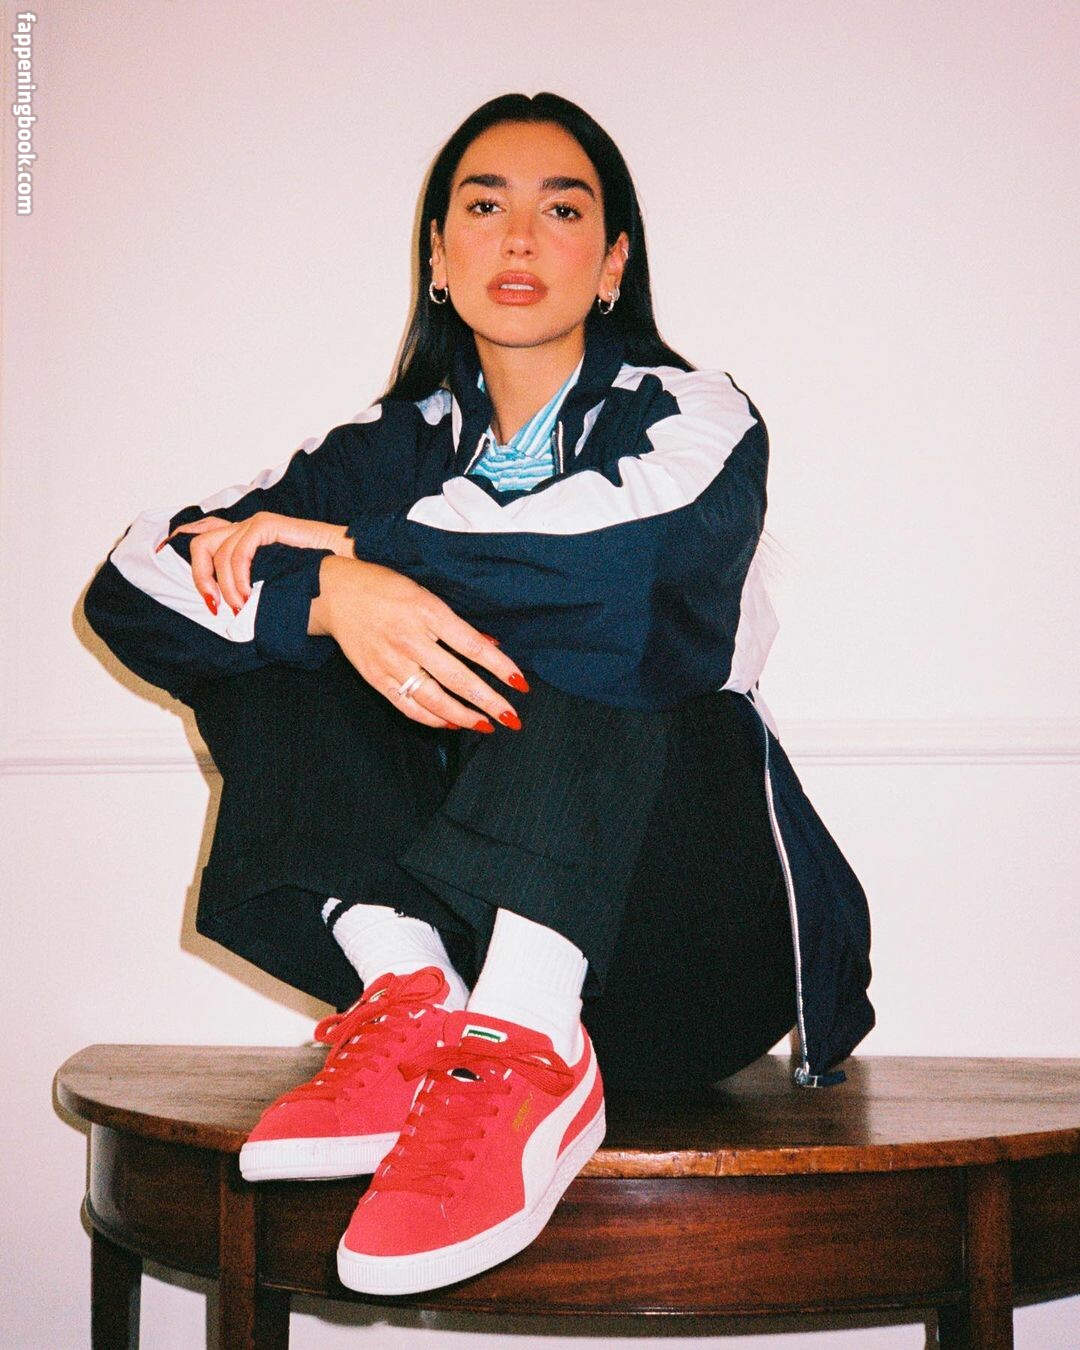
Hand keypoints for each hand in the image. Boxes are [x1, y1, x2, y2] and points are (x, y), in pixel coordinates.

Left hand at [156, 512, 352, 615]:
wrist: (348, 574)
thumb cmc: (316, 584)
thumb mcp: (271, 590)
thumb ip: (247, 592)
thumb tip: (224, 612)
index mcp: (245, 540)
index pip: (201, 534)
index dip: (177, 545)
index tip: (159, 559)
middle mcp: (246, 528)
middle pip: (199, 542)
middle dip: (198, 576)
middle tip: (214, 603)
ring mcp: (256, 524)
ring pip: (213, 550)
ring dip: (222, 585)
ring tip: (239, 606)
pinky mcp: (267, 525)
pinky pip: (235, 551)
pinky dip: (235, 576)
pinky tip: (246, 594)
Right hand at [310, 555, 528, 731]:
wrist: (334, 593)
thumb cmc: (384, 588)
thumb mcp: (424, 593)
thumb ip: (454, 623)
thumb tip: (490, 644)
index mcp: (427, 612)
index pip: (473, 646)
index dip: (499, 667)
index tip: (520, 683)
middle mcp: (410, 639)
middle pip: (458, 678)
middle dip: (489, 702)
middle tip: (512, 717)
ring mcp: (391, 661)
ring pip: (434, 698)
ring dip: (464, 716)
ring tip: (486, 725)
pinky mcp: (376, 677)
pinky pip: (408, 706)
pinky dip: (432, 718)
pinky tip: (452, 724)